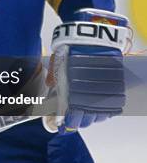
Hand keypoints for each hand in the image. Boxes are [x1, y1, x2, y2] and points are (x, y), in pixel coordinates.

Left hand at [47, 9, 129, 134]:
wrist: (90, 35)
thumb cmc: (71, 48)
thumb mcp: (58, 63)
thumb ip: (54, 79)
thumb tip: (47, 91)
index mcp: (74, 88)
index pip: (72, 114)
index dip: (67, 123)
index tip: (61, 127)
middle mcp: (90, 91)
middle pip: (87, 117)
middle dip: (79, 123)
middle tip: (72, 125)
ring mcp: (104, 89)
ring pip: (100, 114)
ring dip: (92, 119)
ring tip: (85, 119)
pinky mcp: (114, 85)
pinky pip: (112, 106)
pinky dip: (104, 112)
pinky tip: (98, 113)